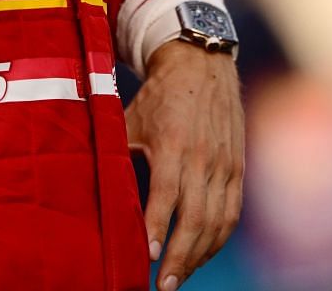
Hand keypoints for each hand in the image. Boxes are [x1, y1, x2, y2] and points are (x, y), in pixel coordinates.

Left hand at [126, 40, 244, 288]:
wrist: (202, 63)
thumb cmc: (160, 96)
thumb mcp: (130, 119)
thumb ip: (117, 155)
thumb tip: (93, 192)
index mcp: (174, 144)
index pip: (168, 195)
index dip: (157, 228)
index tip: (146, 257)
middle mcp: (204, 157)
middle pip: (196, 218)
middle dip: (179, 257)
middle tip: (162, 285)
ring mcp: (225, 163)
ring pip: (217, 221)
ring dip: (199, 255)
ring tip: (179, 278)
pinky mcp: (238, 166)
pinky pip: (232, 211)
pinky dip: (219, 238)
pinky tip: (202, 254)